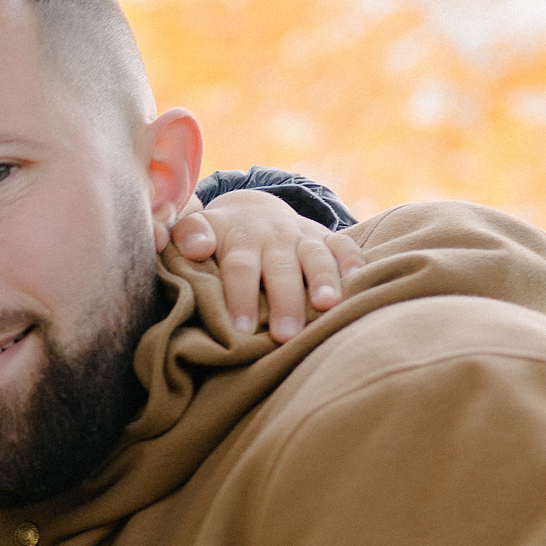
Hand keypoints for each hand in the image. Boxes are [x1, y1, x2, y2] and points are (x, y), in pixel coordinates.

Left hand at [169, 191, 364, 343]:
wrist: (252, 210)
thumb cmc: (217, 236)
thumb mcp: (196, 230)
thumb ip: (186, 236)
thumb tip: (190, 247)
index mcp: (240, 240)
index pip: (239, 268)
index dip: (240, 296)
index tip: (240, 329)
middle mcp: (274, 236)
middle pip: (280, 269)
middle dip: (284, 301)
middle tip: (284, 335)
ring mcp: (302, 236)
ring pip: (315, 256)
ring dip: (324, 280)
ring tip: (327, 307)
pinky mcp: (325, 238)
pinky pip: (344, 245)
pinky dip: (353, 262)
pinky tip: (359, 283)